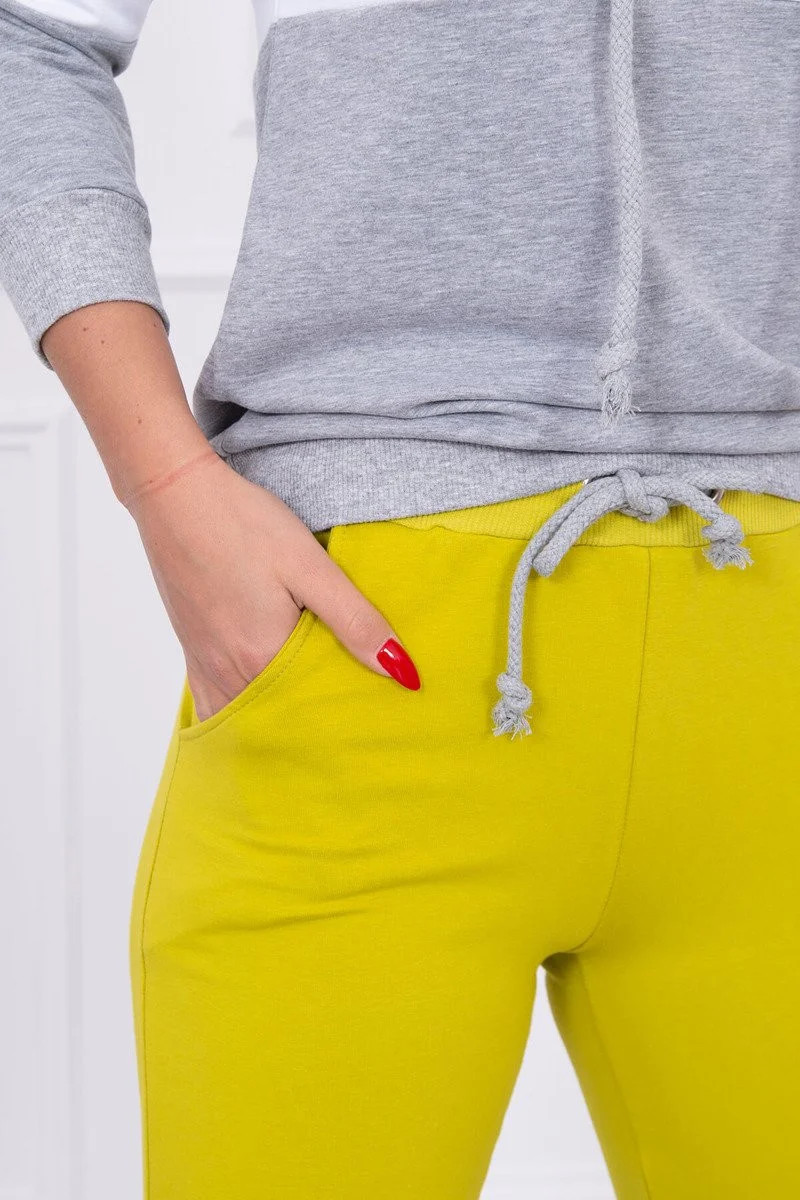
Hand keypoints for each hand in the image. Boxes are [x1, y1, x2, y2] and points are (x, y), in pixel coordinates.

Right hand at [124, 450, 419, 721]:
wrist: (172, 493)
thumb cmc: (242, 523)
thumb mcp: (310, 566)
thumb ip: (355, 622)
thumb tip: (401, 672)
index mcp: (264, 656)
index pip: (317, 708)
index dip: (347, 714)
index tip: (373, 713)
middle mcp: (230, 673)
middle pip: (280, 719)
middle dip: (313, 724)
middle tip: (350, 716)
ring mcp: (205, 665)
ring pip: (246, 718)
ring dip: (276, 722)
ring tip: (312, 713)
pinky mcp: (192, 652)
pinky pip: (215, 705)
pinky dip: (241, 713)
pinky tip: (262, 704)